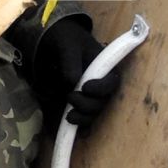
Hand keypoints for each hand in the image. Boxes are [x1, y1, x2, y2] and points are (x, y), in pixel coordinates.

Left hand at [30, 15, 122, 129]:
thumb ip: (70, 62)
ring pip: (93, 114)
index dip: (101, 89)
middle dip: (87, 105)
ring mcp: (91, 96)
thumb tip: (73, 83)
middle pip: (102, 103)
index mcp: (105, 68)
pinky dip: (78, 126)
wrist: (56, 42)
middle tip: (69, 97)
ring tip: (68, 117)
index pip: (111, 83)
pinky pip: (83, 119)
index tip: (85, 87)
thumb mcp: (67, 45)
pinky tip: (69, 127)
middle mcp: (101, 84)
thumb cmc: (66, 39)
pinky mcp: (80, 103)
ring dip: (83, 119)